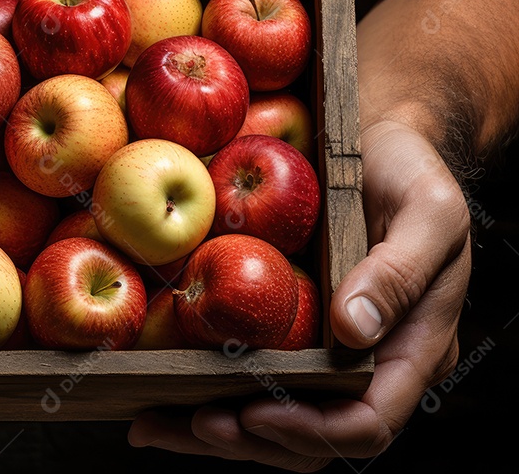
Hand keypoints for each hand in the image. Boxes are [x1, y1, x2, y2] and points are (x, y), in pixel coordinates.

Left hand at [127, 118, 470, 470]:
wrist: (379, 140)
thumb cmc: (410, 171)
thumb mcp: (427, 210)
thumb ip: (399, 272)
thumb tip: (354, 331)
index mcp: (413, 348)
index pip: (366, 422)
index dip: (309, 432)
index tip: (252, 412)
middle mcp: (368, 361)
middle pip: (312, 437)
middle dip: (249, 440)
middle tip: (188, 422)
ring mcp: (324, 349)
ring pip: (274, 418)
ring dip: (215, 429)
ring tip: (154, 424)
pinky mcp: (287, 327)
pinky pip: (249, 374)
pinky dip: (204, 387)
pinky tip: (155, 389)